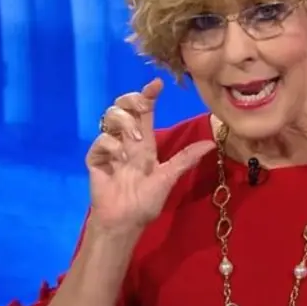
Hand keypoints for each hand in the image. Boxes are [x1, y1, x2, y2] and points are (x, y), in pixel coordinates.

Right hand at [85, 78, 215, 231]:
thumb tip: (211, 144)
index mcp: (144, 143)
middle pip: (123, 106)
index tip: (157, 84)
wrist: (125, 222)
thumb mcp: (168, 177)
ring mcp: (110, 148)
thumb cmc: (145, 202)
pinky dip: (111, 146)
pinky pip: (101, 140)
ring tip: (134, 141)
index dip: (149, 94)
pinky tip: (119, 161)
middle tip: (144, 107)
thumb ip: (185, 159)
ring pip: (109, 116)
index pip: (145, 111)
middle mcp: (126, 140)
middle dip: (132, 100)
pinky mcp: (95, 159)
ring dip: (124, 123)